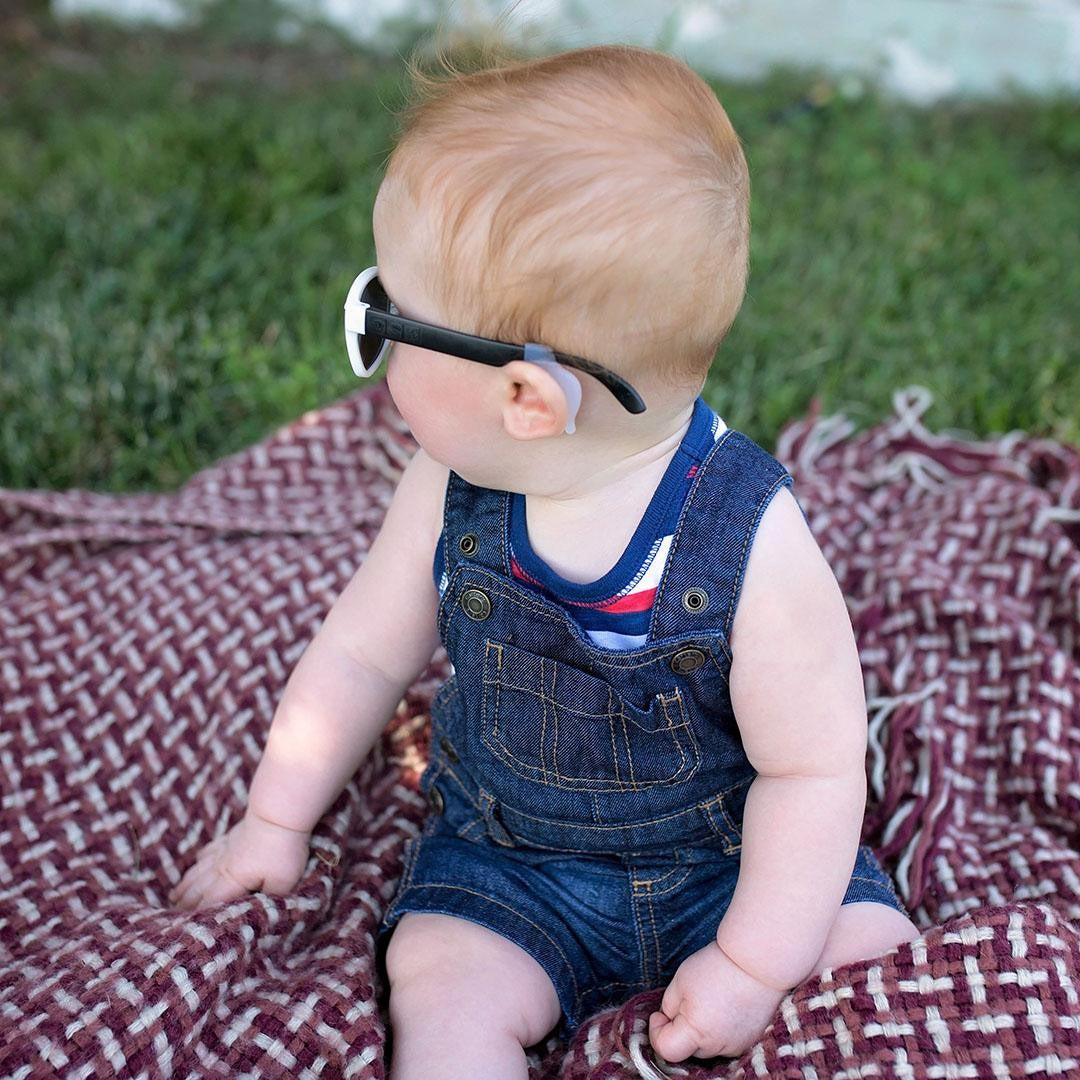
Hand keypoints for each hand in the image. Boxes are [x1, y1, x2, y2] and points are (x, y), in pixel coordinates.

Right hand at [168, 813, 310, 909]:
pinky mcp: (233, 836)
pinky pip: (211, 850)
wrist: (278, 813)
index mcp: (232, 880)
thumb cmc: (281, 849)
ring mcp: (226, 849)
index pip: (211, 903)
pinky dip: (201, 859)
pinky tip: (198, 860)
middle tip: (170, 917)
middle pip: (199, 888)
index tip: (184, 931)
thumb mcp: (282, 882)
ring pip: (200, 870)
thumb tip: (265, 913)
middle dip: (185, 903)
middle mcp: (223, 866)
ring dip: (187, 884)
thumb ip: (272, 900)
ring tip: (174, 895)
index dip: (199, 917)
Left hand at [648, 940, 786, 1062]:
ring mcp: (737, 1046)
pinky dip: (719, 1029)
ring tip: (710, 999)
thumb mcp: (680, 981)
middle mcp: (717, 1046)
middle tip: (686, 1000)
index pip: (666, 1050)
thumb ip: (669, 1007)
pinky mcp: (750, 1040)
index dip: (656, 1032)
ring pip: (707, 1045)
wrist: (756, 961)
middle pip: (688, 1049)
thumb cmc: (715, 966)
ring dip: (701, 1031)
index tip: (659, 1014)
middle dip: (680, 1029)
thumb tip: (668, 1019)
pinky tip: (724, 1006)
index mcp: (696, 1032)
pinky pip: (725, 1041)